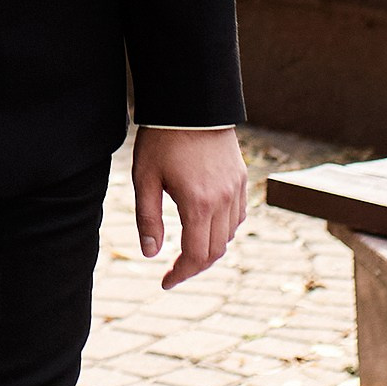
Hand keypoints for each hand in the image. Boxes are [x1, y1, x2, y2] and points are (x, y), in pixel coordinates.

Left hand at [132, 125, 247, 289]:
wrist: (192, 102)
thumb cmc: (162, 139)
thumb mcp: (145, 179)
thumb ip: (148, 219)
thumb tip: (150, 254)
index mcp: (198, 204)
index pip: (196, 255)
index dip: (182, 274)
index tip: (166, 282)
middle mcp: (223, 201)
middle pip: (216, 251)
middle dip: (194, 266)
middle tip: (174, 271)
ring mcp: (236, 189)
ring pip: (229, 235)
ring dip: (210, 248)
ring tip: (187, 250)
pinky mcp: (241, 178)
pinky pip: (238, 216)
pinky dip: (224, 229)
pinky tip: (206, 226)